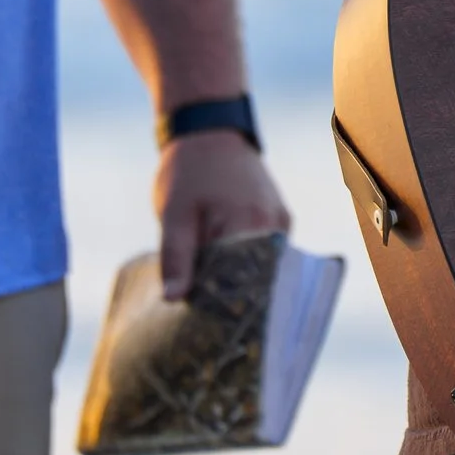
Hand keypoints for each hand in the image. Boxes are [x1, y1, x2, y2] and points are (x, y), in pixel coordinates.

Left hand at [155, 127, 291, 301]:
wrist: (209, 129)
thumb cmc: (188, 170)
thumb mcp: (173, 214)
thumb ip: (176, 258)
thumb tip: (174, 299)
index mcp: (250, 224)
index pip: (244, 284)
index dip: (224, 307)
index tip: (205, 324)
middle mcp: (275, 226)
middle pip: (258, 281)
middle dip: (233, 300)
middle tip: (204, 317)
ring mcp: (281, 222)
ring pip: (263, 269)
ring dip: (239, 282)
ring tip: (211, 297)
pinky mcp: (279, 219)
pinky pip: (266, 255)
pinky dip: (246, 266)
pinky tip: (223, 273)